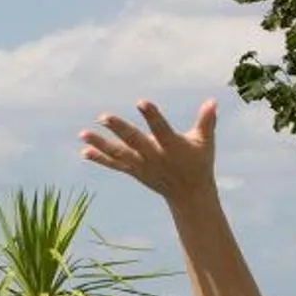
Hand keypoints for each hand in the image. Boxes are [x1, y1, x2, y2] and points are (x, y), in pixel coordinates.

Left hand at [81, 99, 221, 202]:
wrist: (189, 195)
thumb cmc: (198, 163)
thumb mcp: (205, 142)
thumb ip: (207, 121)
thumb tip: (212, 100)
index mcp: (172, 147)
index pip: (161, 130)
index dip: (152, 116)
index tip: (141, 102)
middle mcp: (155, 157)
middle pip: (134, 141)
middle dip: (119, 129)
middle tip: (103, 116)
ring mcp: (142, 166)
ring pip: (119, 153)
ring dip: (100, 144)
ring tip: (83, 134)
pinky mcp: (134, 171)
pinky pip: (115, 164)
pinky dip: (100, 158)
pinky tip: (84, 151)